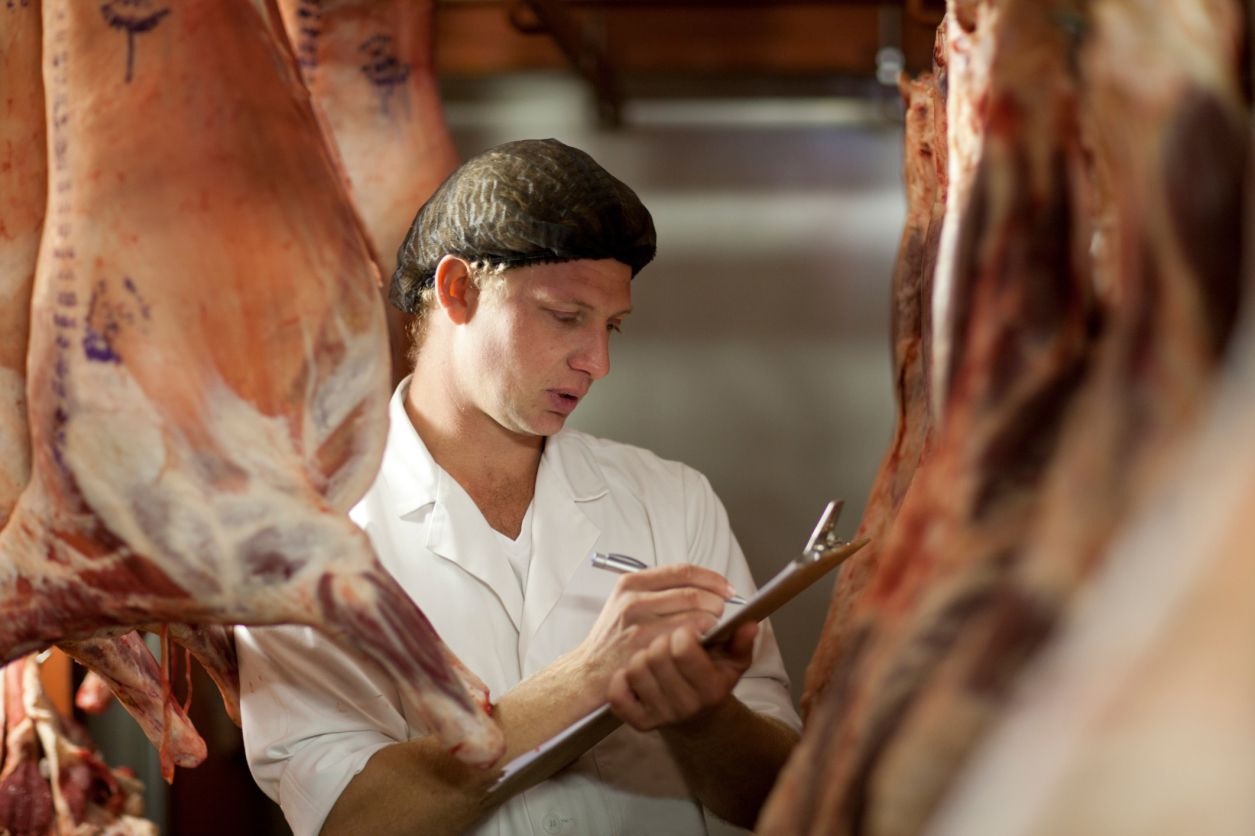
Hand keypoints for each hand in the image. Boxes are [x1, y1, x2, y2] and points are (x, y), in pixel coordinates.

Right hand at [570, 564, 734, 695]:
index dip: (711, 578)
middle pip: (693, 594)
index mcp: (632, 583)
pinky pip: (687, 641)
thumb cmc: (613, 637)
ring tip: (711, 629)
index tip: (726, 588)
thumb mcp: (627, 602)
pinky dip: (700, 641)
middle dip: (715, 602)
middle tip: (720, 611)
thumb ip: (659, 590)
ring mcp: (639, 625)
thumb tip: (703, 585)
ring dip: (711, 623)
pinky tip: (698, 644)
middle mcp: (634, 601)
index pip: (683, 571)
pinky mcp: (646, 649)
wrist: (589, 670)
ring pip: (694, 617)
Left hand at [606, 621, 758, 730]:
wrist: (699, 716)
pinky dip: (621, 679)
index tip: (686, 630)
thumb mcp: (733, 662)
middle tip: (669, 640)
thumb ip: (742, 642)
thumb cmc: (713, 681)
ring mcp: (660, 715)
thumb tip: (750, 624)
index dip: (682, 632)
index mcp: (710, 689)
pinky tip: (633, 672)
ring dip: (642, 656)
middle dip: (662, 639)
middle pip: (657, 656)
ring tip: (654, 655)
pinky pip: (618, 694)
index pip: (684, 649)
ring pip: (635, 669)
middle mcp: (685, 705)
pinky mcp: (639, 721)